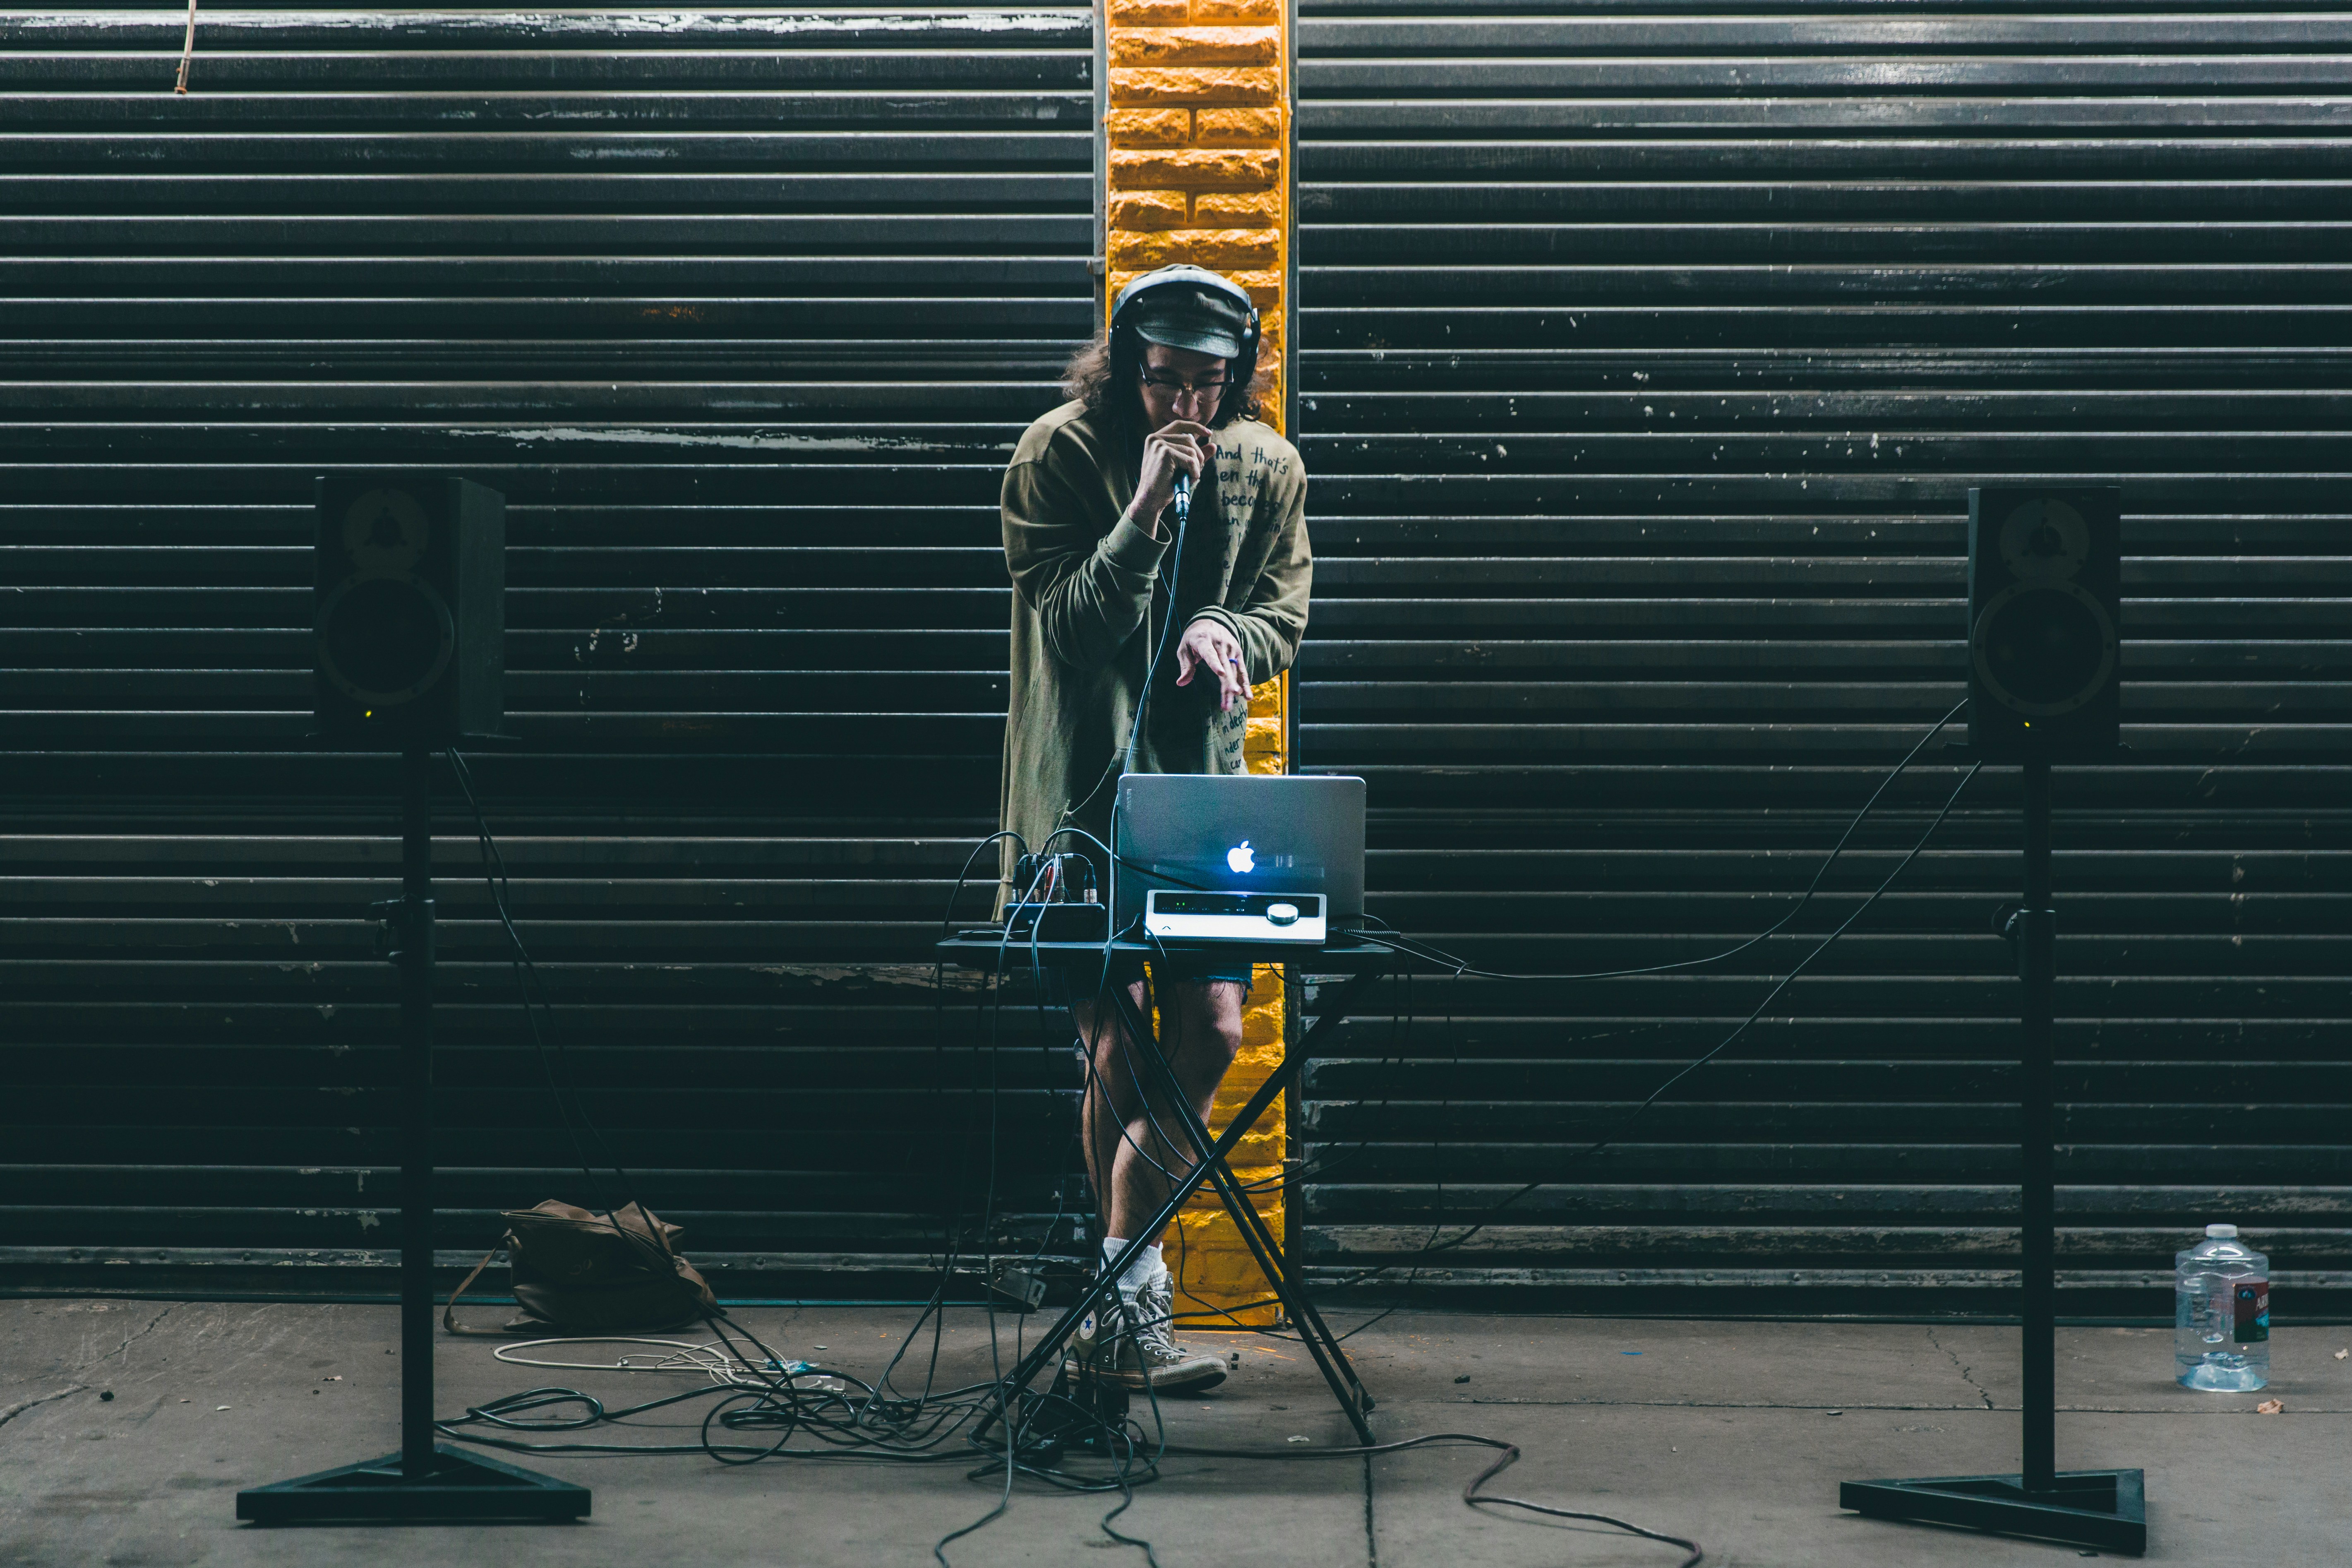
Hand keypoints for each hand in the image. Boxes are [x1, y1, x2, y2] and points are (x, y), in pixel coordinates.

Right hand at [1130, 419, 1214, 533]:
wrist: (1150, 500)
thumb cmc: (1164, 485)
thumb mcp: (1181, 467)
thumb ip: (1195, 455)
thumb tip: (1214, 445)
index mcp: (1156, 438)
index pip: (1179, 424)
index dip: (1195, 427)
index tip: (1209, 433)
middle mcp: (1155, 438)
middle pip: (1189, 438)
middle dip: (1198, 455)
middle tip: (1194, 471)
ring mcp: (1159, 444)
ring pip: (1191, 450)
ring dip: (1195, 466)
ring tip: (1187, 478)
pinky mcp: (1165, 453)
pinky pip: (1190, 460)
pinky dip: (1194, 472)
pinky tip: (1188, 480)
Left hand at [1174, 617, 1247, 712]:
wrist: (1210, 621)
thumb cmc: (1193, 638)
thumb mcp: (1184, 649)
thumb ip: (1185, 666)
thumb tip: (1181, 683)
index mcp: (1204, 641)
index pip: (1210, 654)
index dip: (1215, 664)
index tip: (1221, 674)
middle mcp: (1220, 644)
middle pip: (1225, 668)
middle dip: (1227, 686)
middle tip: (1226, 705)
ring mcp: (1231, 649)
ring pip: (1234, 672)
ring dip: (1233, 690)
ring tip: (1230, 705)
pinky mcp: (1238, 653)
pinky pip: (1242, 670)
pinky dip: (1245, 684)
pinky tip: (1248, 696)